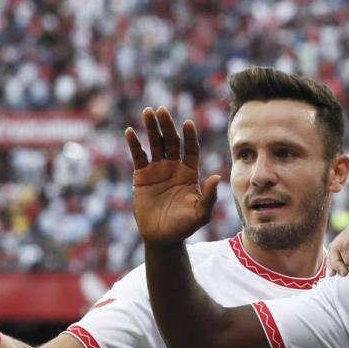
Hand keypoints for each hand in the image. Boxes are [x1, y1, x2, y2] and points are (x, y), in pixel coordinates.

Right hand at [126, 106, 219, 244]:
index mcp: (190, 172)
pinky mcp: (142, 176)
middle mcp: (174, 167)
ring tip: (148, 112)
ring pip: (155, 144)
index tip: (188, 123)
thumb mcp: (201, 214)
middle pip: (171, 141)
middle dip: (167, 126)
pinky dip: (134, 144)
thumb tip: (217, 177)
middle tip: (162, 110)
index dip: (189, 137)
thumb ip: (209, 197)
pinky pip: (138, 156)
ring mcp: (157, 169)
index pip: (191, 149)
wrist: (162, 237)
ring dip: (151, 128)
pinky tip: (131, 132)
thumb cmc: (184, 226)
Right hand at [328, 218, 348, 276]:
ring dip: (337, 264)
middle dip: (336, 261)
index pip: (343, 243)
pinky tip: (345, 274)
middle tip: (342, 275)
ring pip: (339, 253)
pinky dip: (345, 265)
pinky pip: (348, 257)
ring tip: (335, 276)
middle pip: (336, 247)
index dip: (347, 258)